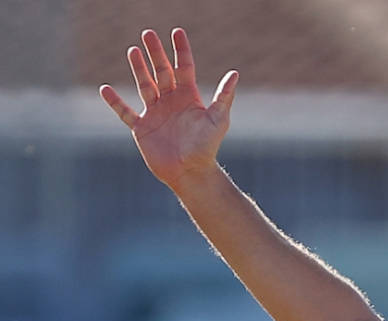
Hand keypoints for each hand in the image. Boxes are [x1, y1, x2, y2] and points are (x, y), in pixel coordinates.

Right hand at [100, 28, 237, 190]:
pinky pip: (125, 112)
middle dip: (155, 53)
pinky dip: (114, 102)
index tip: (177, 32)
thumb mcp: (218, 120)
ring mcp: (155, 113)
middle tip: (148, 33)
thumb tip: (235, 73)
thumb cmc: (207, 147)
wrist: (191, 173)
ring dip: (138, 69)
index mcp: (189, 97)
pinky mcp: (141, 127)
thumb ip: (224, 97)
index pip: (184, 67)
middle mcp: (171, 101)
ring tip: (133, 50)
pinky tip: (105, 89)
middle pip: (161, 71)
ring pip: (144, 85)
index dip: (181, 50)